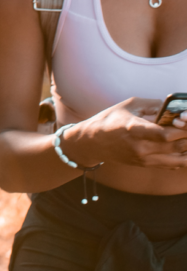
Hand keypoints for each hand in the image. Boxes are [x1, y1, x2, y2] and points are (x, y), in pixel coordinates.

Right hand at [69, 97, 186, 169]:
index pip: (165, 134)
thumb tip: (174, 109)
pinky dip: (182, 159)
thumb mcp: (129, 105)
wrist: (92, 142)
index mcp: (134, 129)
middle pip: (176, 146)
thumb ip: (153, 105)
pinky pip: (171, 165)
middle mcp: (140, 147)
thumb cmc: (110, 120)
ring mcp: (143, 158)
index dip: (182, 129)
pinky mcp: (144, 165)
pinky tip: (183, 150)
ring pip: (178, 160)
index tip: (184, 121)